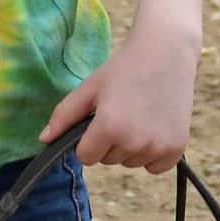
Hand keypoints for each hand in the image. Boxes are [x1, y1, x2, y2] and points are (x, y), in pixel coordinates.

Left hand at [38, 25, 199, 173]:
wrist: (167, 52)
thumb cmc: (124, 68)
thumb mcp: (90, 88)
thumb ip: (64, 115)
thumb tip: (43, 140)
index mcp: (109, 127)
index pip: (85, 157)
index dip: (89, 139)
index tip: (99, 118)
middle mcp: (134, 142)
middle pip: (109, 160)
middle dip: (110, 141)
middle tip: (123, 110)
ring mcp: (158, 147)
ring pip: (131, 163)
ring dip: (131, 147)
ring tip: (140, 115)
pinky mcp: (177, 149)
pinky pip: (155, 168)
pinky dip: (153, 154)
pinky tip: (155, 126)